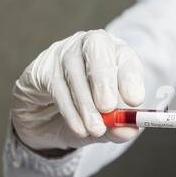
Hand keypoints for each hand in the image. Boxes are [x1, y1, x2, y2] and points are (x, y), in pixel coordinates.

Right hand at [12, 30, 144, 149]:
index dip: (130, 77)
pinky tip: (79, 128)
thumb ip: (120, 127)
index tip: (135, 101)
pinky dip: (69, 110)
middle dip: (104, 79)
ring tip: (96, 129)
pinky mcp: (41, 68)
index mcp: (115, 53)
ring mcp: (63, 52)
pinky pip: (55, 85)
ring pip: (74, 70)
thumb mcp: (109, 124)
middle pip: (97, 47)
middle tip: (108, 107)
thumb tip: (129, 131)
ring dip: (86, 104)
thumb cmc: (89, 115)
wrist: (48, 123)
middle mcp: (90, 45)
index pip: (125, 55)